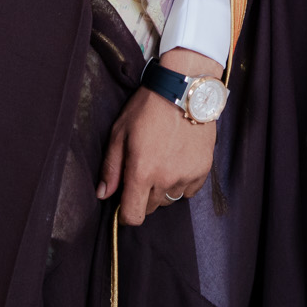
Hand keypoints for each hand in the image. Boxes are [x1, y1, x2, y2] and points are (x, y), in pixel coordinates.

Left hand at [96, 49, 221, 224]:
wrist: (184, 89)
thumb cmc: (148, 108)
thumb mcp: (120, 133)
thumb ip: (111, 167)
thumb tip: (103, 194)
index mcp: (142, 172)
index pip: (133, 216)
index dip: (126, 214)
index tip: (125, 203)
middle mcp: (165, 179)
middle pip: (151, 208)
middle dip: (143, 196)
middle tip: (143, 171)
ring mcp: (187, 175)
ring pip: (170, 199)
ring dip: (162, 189)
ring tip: (162, 164)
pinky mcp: (203, 169)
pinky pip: (189, 191)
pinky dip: (182, 183)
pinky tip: (178, 163)